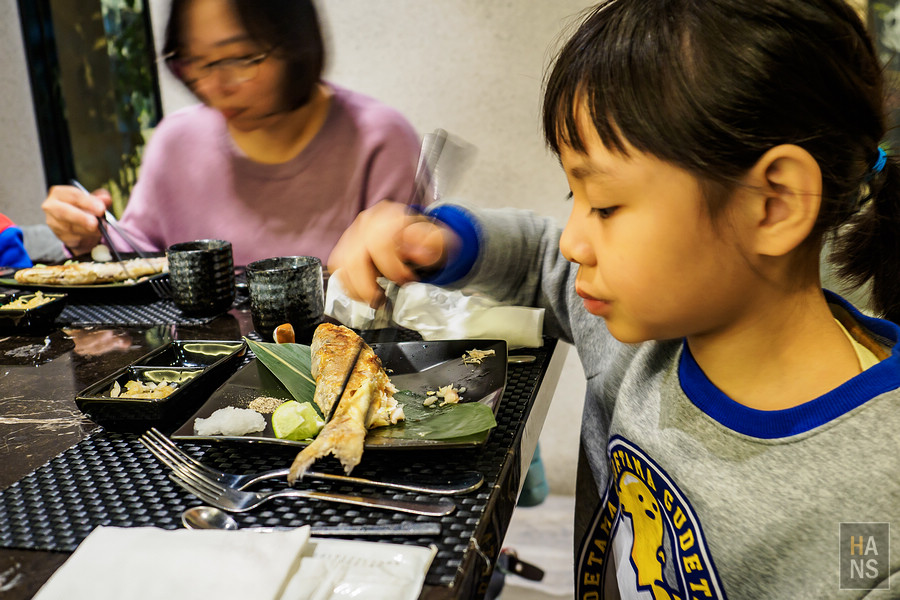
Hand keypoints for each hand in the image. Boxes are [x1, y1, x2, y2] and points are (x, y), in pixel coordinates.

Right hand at [42, 185, 111, 255]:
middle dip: (81, 218)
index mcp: (59, 193)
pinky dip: (86, 237)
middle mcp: (52, 206)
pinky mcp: (59, 235)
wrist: (77, 224)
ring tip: (99, 229)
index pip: (73, 195)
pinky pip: (74, 238)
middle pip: (64, 212)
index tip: (101, 209)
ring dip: (87, 230)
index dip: (88, 202)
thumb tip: (106, 199)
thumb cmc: (83, 208)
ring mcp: (53, 222)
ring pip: (70, 228)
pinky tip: (92, 234)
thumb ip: (100, 199)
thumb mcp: (93, 201)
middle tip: (96, 223)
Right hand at [327, 200, 458, 305]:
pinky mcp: (344, 246)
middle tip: (382, 300)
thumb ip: (433, 244)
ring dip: (356, 288)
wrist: (414, 232)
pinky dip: (348, 285)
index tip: (407, 280)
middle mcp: (367, 222)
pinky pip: (337, 268)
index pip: (381, 243)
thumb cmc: (424, 237)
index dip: (392, 269)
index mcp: (389, 216)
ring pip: (342, 264)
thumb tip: (419, 254)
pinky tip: (364, 292)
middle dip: (367, 286)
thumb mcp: (438, 238)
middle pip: (354, 257)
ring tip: (374, 298)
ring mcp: (352, 233)